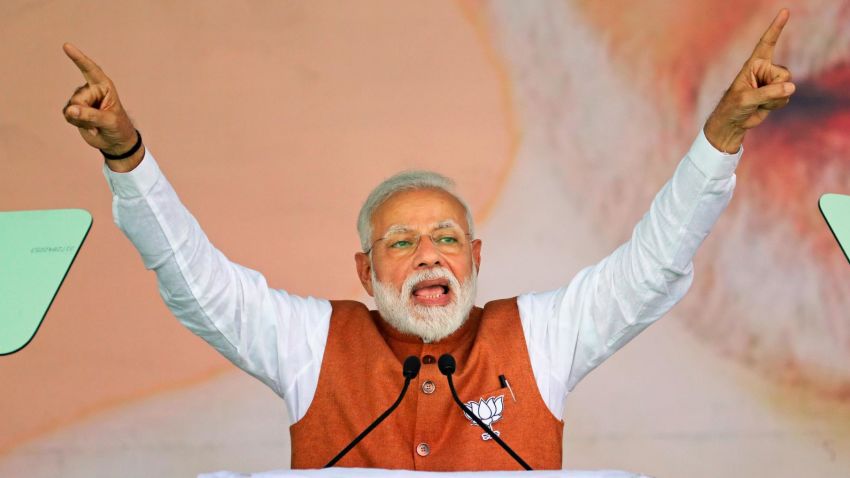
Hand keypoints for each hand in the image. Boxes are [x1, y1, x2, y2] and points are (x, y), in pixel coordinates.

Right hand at [62, 43, 142, 170]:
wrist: (116, 142)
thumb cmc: (119, 127)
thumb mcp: (108, 121)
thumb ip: (90, 115)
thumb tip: (71, 110)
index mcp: (104, 86)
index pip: (90, 69)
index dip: (78, 58)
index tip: (67, 46)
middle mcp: (91, 90)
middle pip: (77, 98)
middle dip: (84, 113)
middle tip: (99, 122)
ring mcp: (82, 100)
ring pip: (71, 107)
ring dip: (82, 120)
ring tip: (96, 125)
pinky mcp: (74, 110)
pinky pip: (67, 115)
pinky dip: (77, 124)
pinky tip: (89, 127)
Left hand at [704, 9, 794, 152]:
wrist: (733, 122)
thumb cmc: (733, 107)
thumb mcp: (747, 99)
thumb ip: (769, 92)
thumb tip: (791, 87)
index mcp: (754, 64)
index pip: (767, 43)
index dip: (777, 28)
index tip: (785, 11)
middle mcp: (765, 70)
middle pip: (784, 74)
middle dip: (773, 89)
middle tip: (756, 96)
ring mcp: (772, 82)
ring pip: (787, 87)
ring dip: (773, 99)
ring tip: (758, 102)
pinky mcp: (777, 93)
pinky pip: (786, 97)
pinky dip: (775, 105)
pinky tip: (763, 106)